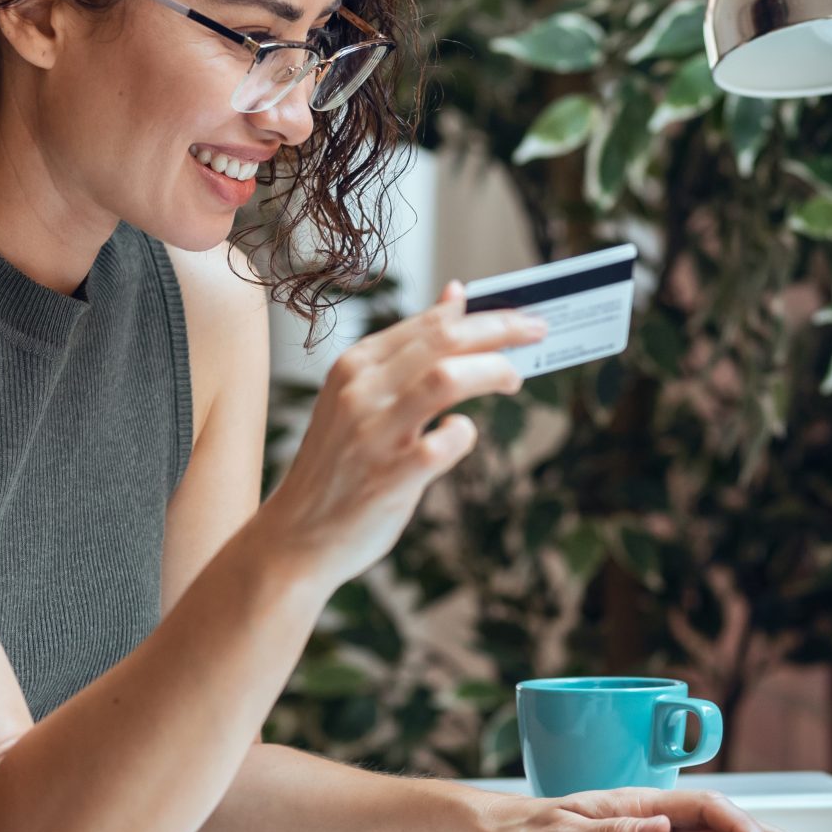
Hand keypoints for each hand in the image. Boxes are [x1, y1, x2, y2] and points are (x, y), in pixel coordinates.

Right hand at [253, 282, 545, 587]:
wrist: (295, 536)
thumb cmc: (339, 464)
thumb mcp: (361, 395)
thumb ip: (410, 349)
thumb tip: (457, 295)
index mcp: (355, 365)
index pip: (430, 323)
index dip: (483, 315)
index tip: (522, 316)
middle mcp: (361, 391)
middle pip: (443, 340)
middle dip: (500, 330)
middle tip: (537, 333)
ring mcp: (375, 433)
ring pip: (446, 378)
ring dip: (491, 371)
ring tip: (513, 379)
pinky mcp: (391, 476)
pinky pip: (446, 443)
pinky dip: (465, 434)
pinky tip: (461, 435)